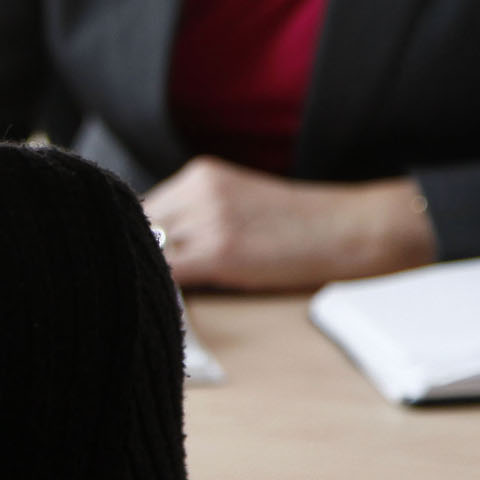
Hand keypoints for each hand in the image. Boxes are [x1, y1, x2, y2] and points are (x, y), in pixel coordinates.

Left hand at [143, 157, 434, 291]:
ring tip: (149, 297)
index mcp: (200, 174)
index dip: (133, 237)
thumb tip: (153, 249)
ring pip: (149, 250)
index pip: (142, 206)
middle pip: (138, 225)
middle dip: (134, 255)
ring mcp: (207, 219)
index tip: (129, 260)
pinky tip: (165, 305)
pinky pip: (169, 274)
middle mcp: (197, 189)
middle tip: (135, 283)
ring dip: (146, 274)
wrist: (350, 228)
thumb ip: (196, 214)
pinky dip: (161, 290)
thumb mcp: (241, 202)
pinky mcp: (220, 252)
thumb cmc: (300, 225)